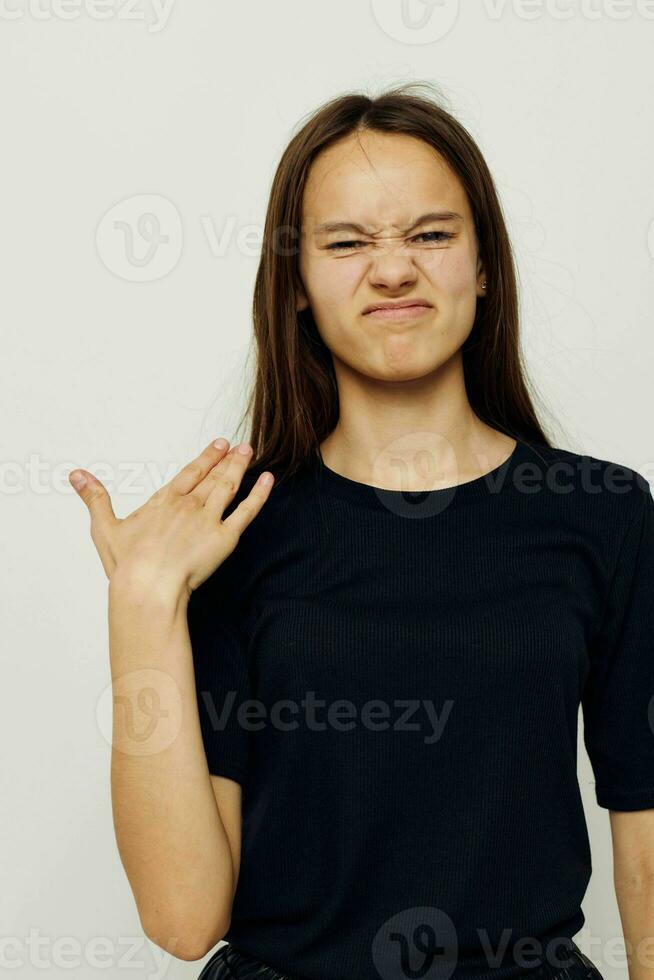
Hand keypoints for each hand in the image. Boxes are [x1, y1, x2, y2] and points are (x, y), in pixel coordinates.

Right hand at [68, 439, 273, 598]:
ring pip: (229, 487)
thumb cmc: (127, 565)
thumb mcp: (105, 527)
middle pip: (212, 477)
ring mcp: (208, 520)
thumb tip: (77, 475)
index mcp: (164, 502)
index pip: (190, 473)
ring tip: (250, 453)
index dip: (205, 458)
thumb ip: (95, 498)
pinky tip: (268, 480)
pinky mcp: (225, 538)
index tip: (218, 444)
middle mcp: (189, 505)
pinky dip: (259, 495)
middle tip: (240, 446)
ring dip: (240, 468)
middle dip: (227, 460)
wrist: (148, 587)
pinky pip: (247, 511)